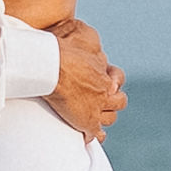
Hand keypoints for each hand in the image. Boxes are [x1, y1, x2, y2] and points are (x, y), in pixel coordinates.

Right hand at [46, 20, 124, 142]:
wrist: (50, 65)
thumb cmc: (62, 47)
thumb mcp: (81, 34)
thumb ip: (89, 40)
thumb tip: (88, 38)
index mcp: (104, 72)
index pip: (118, 78)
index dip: (113, 81)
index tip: (107, 84)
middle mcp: (105, 91)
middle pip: (120, 101)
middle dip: (113, 102)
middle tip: (103, 103)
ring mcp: (97, 108)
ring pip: (110, 118)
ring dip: (104, 119)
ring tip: (96, 122)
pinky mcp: (87, 122)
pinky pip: (95, 134)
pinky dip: (92, 136)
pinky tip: (86, 136)